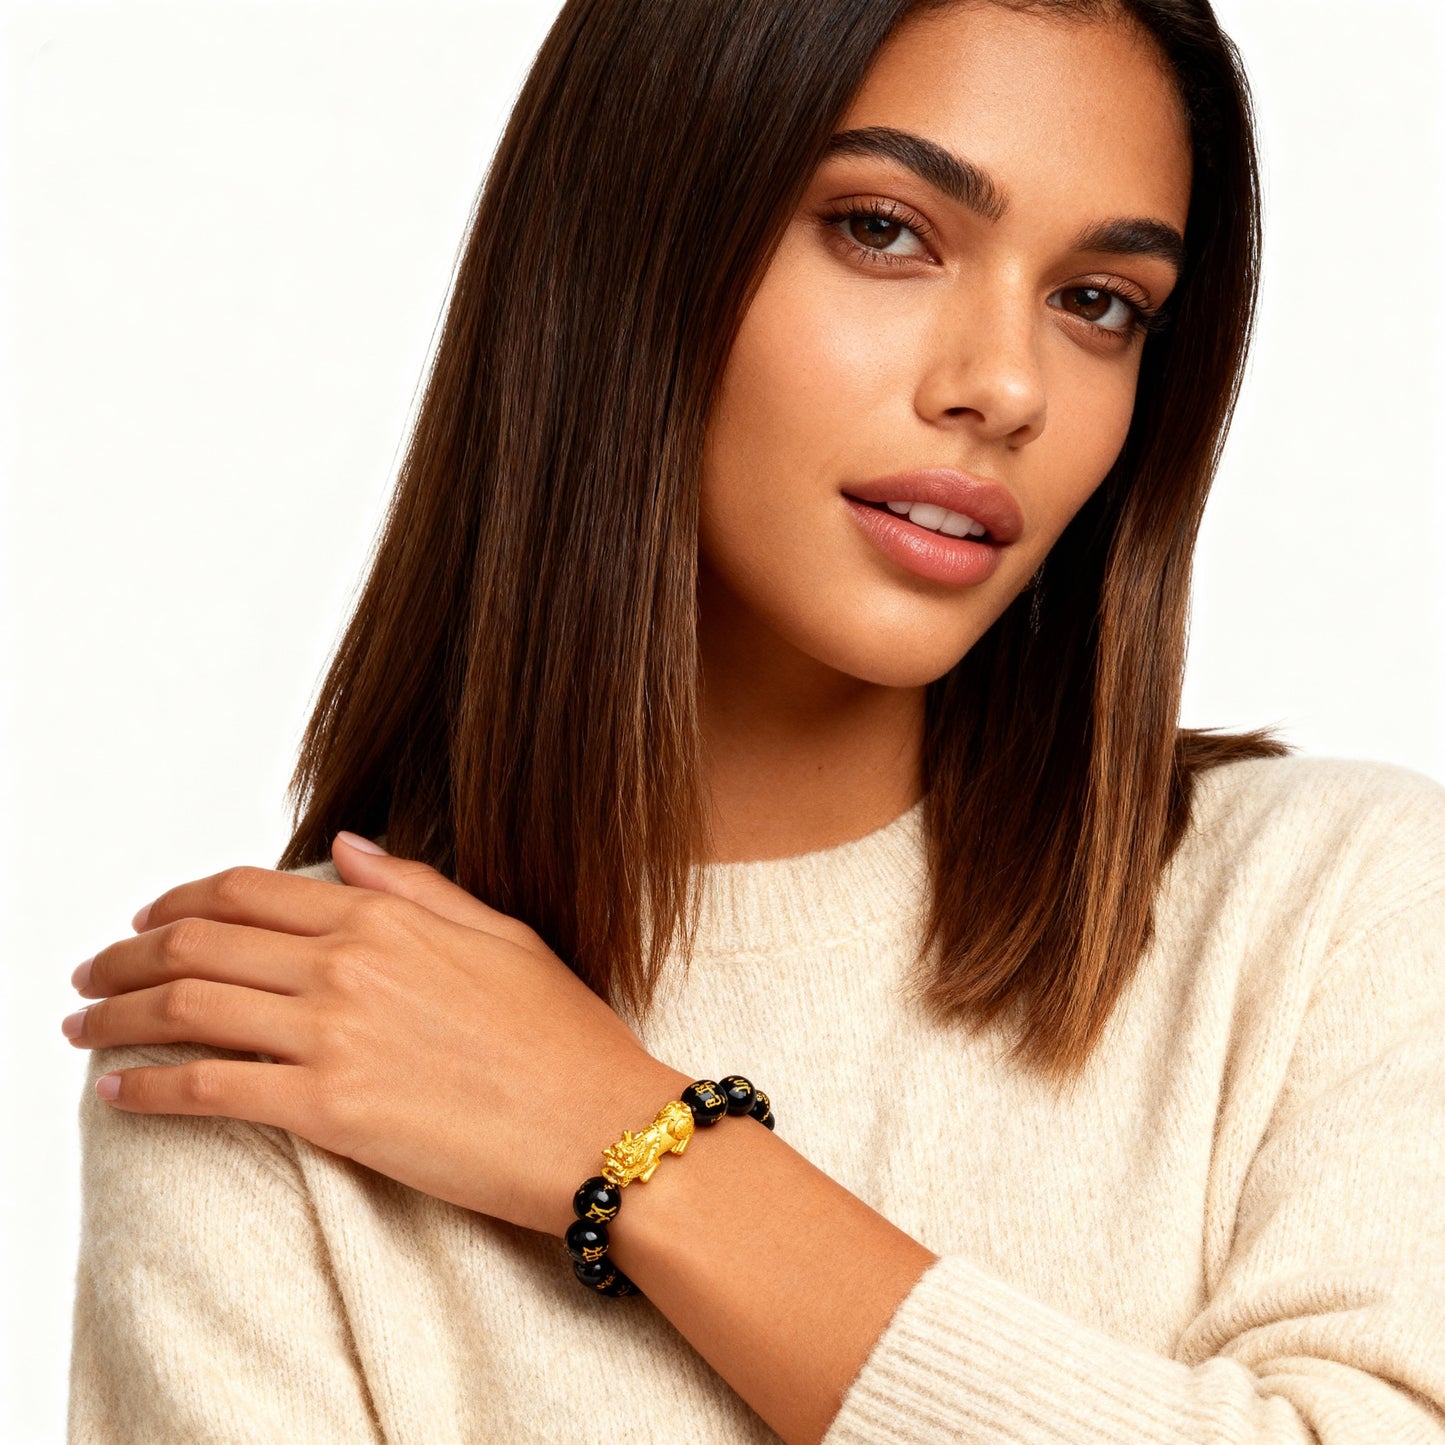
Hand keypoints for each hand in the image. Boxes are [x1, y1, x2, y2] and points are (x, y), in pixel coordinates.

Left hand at [63, 834, 684, 1237]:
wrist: (602, 1127)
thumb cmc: (565, 1036)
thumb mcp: (502, 933)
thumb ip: (416, 885)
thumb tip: (344, 845)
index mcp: (387, 917)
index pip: (246, 892)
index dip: (176, 903)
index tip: (143, 923)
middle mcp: (348, 966)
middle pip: (196, 945)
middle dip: (123, 958)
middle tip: (90, 977)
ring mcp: (335, 1036)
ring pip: (185, 1010)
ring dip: (114, 1017)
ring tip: (82, 1027)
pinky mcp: (329, 1112)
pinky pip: (208, 1090)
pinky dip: (147, 1088)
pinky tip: (117, 1092)